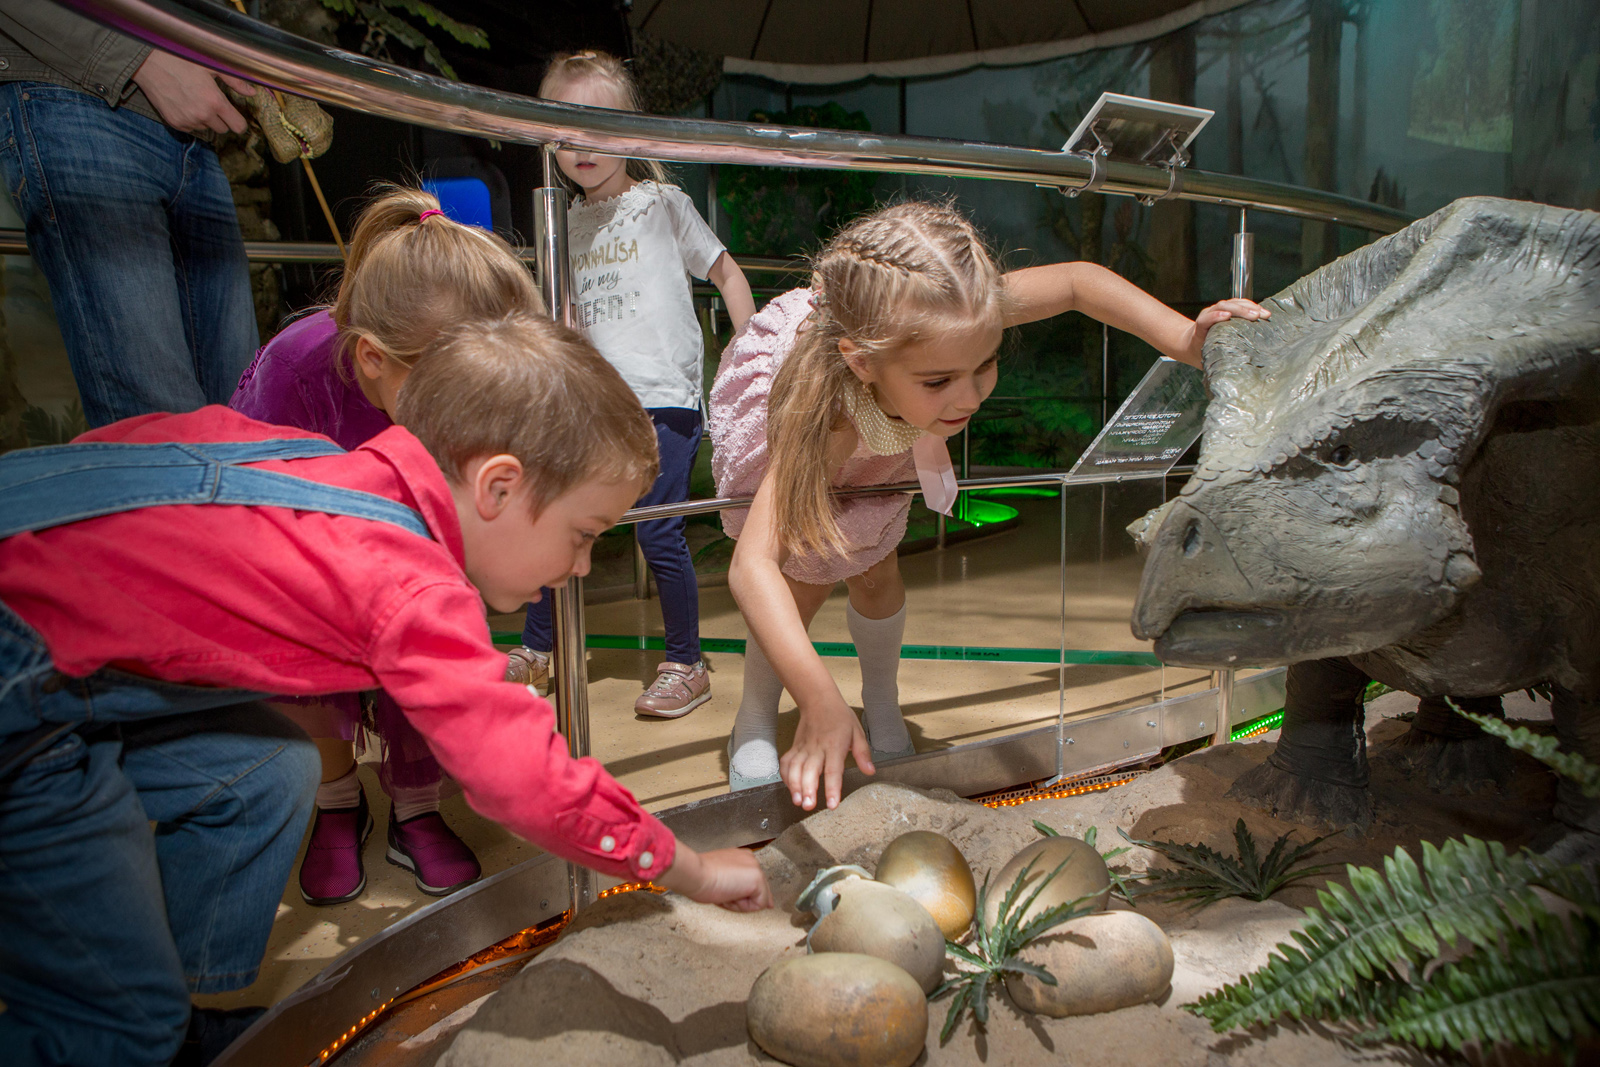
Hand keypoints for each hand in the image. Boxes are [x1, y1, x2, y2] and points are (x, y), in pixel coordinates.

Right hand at [132, 50, 255, 135]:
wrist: (148, 63)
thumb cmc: (181, 60)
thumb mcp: (211, 66)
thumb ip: (234, 81)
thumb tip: (252, 92)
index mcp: (214, 101)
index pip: (237, 126)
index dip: (238, 121)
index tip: (235, 116)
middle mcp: (202, 115)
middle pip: (222, 129)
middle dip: (221, 118)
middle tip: (211, 101)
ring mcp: (187, 120)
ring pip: (206, 128)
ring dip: (205, 118)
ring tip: (194, 98)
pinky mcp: (174, 123)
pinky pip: (191, 127)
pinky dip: (190, 119)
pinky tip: (183, 102)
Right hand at [657, 845, 772, 910]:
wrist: (694, 874)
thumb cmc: (700, 877)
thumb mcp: (719, 879)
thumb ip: (736, 885)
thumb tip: (756, 898)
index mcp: (741, 857)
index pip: (751, 883)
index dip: (742, 895)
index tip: (727, 893)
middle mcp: (750, 860)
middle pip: (756, 892)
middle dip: (739, 899)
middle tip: (720, 891)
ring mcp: (755, 868)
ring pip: (757, 899)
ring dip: (739, 904)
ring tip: (723, 892)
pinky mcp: (757, 878)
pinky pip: (759, 905)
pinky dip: (744, 907)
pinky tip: (729, 896)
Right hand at [780, 698, 873, 811]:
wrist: (818, 699)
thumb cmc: (839, 716)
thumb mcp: (857, 732)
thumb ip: (863, 753)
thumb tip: (870, 771)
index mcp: (835, 746)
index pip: (833, 770)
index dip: (832, 788)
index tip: (832, 804)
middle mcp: (817, 748)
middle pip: (810, 771)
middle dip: (807, 789)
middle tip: (808, 806)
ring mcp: (803, 747)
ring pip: (795, 768)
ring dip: (794, 785)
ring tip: (797, 801)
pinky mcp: (794, 747)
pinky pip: (786, 762)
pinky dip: (785, 775)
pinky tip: (790, 787)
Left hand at [1182, 298, 1270, 364]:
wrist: (1191, 342)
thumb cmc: (1198, 352)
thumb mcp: (1203, 358)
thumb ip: (1212, 360)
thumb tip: (1229, 370)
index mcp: (1199, 328)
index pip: (1205, 319)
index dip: (1215, 316)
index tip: (1227, 317)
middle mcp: (1207, 315)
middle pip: (1222, 307)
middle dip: (1240, 310)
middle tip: (1256, 316)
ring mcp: (1216, 310)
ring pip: (1232, 303)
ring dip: (1249, 307)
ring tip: (1264, 314)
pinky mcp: (1226, 308)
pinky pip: (1238, 303)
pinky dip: (1251, 306)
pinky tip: (1262, 311)